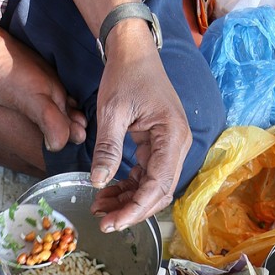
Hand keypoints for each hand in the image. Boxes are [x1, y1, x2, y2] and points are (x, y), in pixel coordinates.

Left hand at [89, 45, 191, 231]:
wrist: (133, 52)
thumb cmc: (126, 75)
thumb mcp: (112, 112)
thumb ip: (107, 149)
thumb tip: (98, 182)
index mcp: (172, 136)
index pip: (158, 185)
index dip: (135, 208)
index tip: (112, 222)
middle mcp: (177, 145)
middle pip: (158, 192)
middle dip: (131, 211)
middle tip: (103, 223)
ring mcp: (169, 147)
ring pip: (152, 188)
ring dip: (127, 202)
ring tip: (99, 208)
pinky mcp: (157, 148)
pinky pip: (145, 176)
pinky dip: (127, 188)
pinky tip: (106, 193)